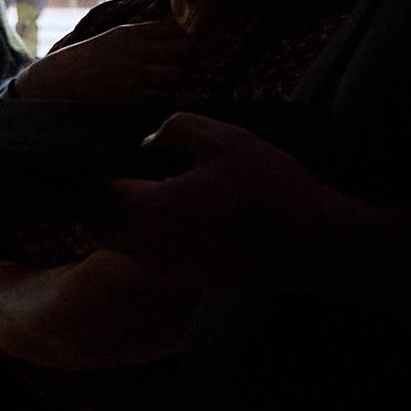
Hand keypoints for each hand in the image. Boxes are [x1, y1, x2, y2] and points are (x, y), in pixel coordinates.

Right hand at [18, 15, 193, 101]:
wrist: (60, 79)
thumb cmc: (86, 57)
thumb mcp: (113, 36)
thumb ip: (141, 34)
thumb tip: (171, 33)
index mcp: (132, 33)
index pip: (175, 29)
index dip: (182, 38)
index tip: (177, 46)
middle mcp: (136, 51)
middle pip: (184, 49)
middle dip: (186, 57)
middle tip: (178, 64)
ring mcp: (134, 75)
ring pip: (178, 74)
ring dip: (177, 78)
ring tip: (167, 80)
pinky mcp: (131, 96)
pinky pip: (163, 95)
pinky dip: (167, 94)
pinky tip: (159, 92)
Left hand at [86, 113, 368, 290]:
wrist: (317, 244)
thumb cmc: (272, 188)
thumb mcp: (225, 139)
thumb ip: (175, 130)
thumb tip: (148, 144)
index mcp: (150, 214)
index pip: (97, 194)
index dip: (93, 171)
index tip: (95, 154)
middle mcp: (150, 250)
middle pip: (97, 228)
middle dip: (99, 203)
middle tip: (121, 173)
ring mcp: (170, 270)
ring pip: (125, 245)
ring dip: (128, 219)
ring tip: (160, 186)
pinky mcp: (191, 279)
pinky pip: (154, 256)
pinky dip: (155, 235)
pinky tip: (189, 208)